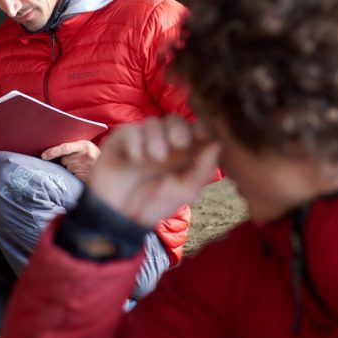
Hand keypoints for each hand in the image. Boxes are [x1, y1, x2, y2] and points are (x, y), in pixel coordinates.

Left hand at [40, 139, 100, 179]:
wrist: (112, 166)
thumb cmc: (94, 156)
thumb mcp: (86, 147)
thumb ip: (74, 147)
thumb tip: (52, 151)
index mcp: (85, 145)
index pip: (65, 147)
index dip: (53, 152)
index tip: (43, 156)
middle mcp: (87, 155)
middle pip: (65, 160)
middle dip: (66, 161)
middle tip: (75, 161)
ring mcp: (88, 167)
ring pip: (69, 168)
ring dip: (71, 168)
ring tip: (81, 167)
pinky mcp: (87, 177)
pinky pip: (73, 176)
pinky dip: (75, 175)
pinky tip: (82, 173)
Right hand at [88, 115, 220, 227]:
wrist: (120, 217)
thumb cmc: (154, 204)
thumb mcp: (184, 191)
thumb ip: (202, 169)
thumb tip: (218, 144)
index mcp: (184, 153)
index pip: (197, 128)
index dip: (203, 126)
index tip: (203, 135)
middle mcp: (164, 142)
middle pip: (176, 120)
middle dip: (180, 129)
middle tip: (179, 145)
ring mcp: (142, 140)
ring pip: (153, 122)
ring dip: (157, 138)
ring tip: (155, 158)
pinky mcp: (122, 140)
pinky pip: (131, 130)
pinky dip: (136, 142)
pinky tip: (136, 159)